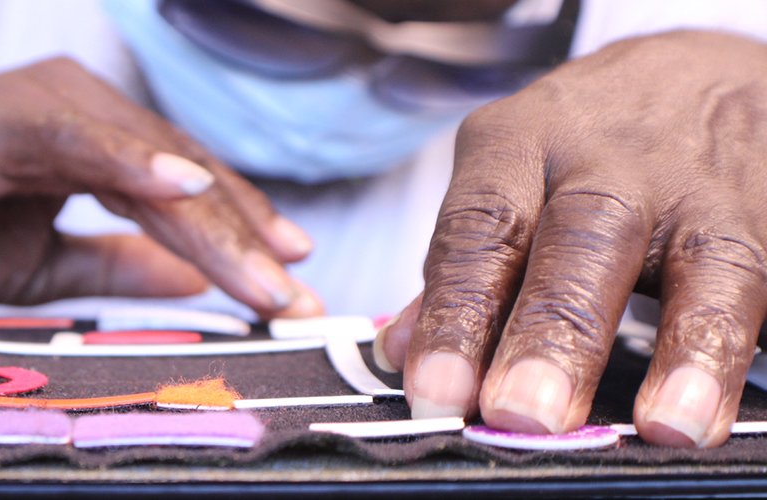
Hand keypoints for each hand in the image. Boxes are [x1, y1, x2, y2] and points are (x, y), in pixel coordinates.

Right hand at [0, 58, 320, 316]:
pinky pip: (74, 144)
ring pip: (144, 164)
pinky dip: (130, 164)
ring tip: (269, 269)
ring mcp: (35, 107)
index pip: (182, 187)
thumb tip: (192, 279)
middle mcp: (74, 107)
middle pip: (179, 177)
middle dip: (242, 240)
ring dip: (210, 219)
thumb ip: (116, 263)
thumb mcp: (39, 261)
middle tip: (296, 297)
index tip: (290, 280)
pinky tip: (183, 191)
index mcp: (88, 136)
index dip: (239, 232)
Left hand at [373, 31, 766, 446]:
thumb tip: (397, 353)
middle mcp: (609, 156)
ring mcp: (700, 184)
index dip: (456, 315)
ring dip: (682, 348)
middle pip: (582, 237)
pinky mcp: (765, 211)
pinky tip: (722, 407)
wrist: (698, 78)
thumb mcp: (508, 182)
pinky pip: (764, 276)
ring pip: (700, 259)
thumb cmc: (580, 152)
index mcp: (518, 144)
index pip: (479, 230)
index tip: (437, 393)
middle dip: (552, 332)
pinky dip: (738, 345)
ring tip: (663, 426)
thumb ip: (458, 270)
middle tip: (522, 413)